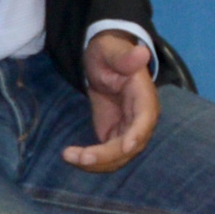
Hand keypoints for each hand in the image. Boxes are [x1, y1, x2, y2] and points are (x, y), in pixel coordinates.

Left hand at [63, 29, 159, 170]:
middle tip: (81, 156)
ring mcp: (128, 130)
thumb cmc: (108, 52)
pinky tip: (72, 156)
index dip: (137, 134)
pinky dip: (91, 160)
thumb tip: (142, 53)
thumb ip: (124, 57)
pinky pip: (107, 156)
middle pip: (130, 145)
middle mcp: (140, 118)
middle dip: (107, 155)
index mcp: (143, 96)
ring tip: (69, 156)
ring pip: (118, 156)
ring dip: (96, 162)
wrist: (103, 63)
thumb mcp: (111, 51)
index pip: (145, 119)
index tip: (125, 147)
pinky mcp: (115, 136)